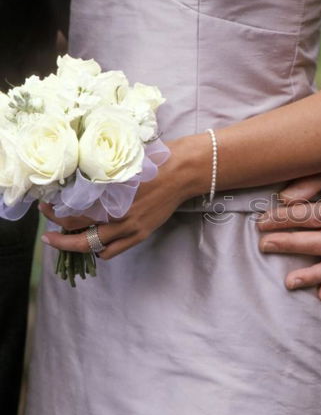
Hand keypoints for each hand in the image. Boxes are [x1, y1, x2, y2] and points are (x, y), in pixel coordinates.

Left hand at [39, 139, 194, 258]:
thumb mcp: (120, 167)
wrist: (180, 174)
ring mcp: (129, 227)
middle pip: (77, 233)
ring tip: (68, 239)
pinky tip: (95, 241)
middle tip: (47, 230)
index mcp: (109, 196)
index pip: (72, 212)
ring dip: (75, 245)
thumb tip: (75, 184)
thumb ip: (99, 179)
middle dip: (57, 235)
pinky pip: (111, 251)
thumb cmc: (151, 163)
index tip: (45, 207)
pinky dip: (99, 250)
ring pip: (92, 246)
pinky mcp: (140, 234)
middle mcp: (116, 215)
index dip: (53, 213)